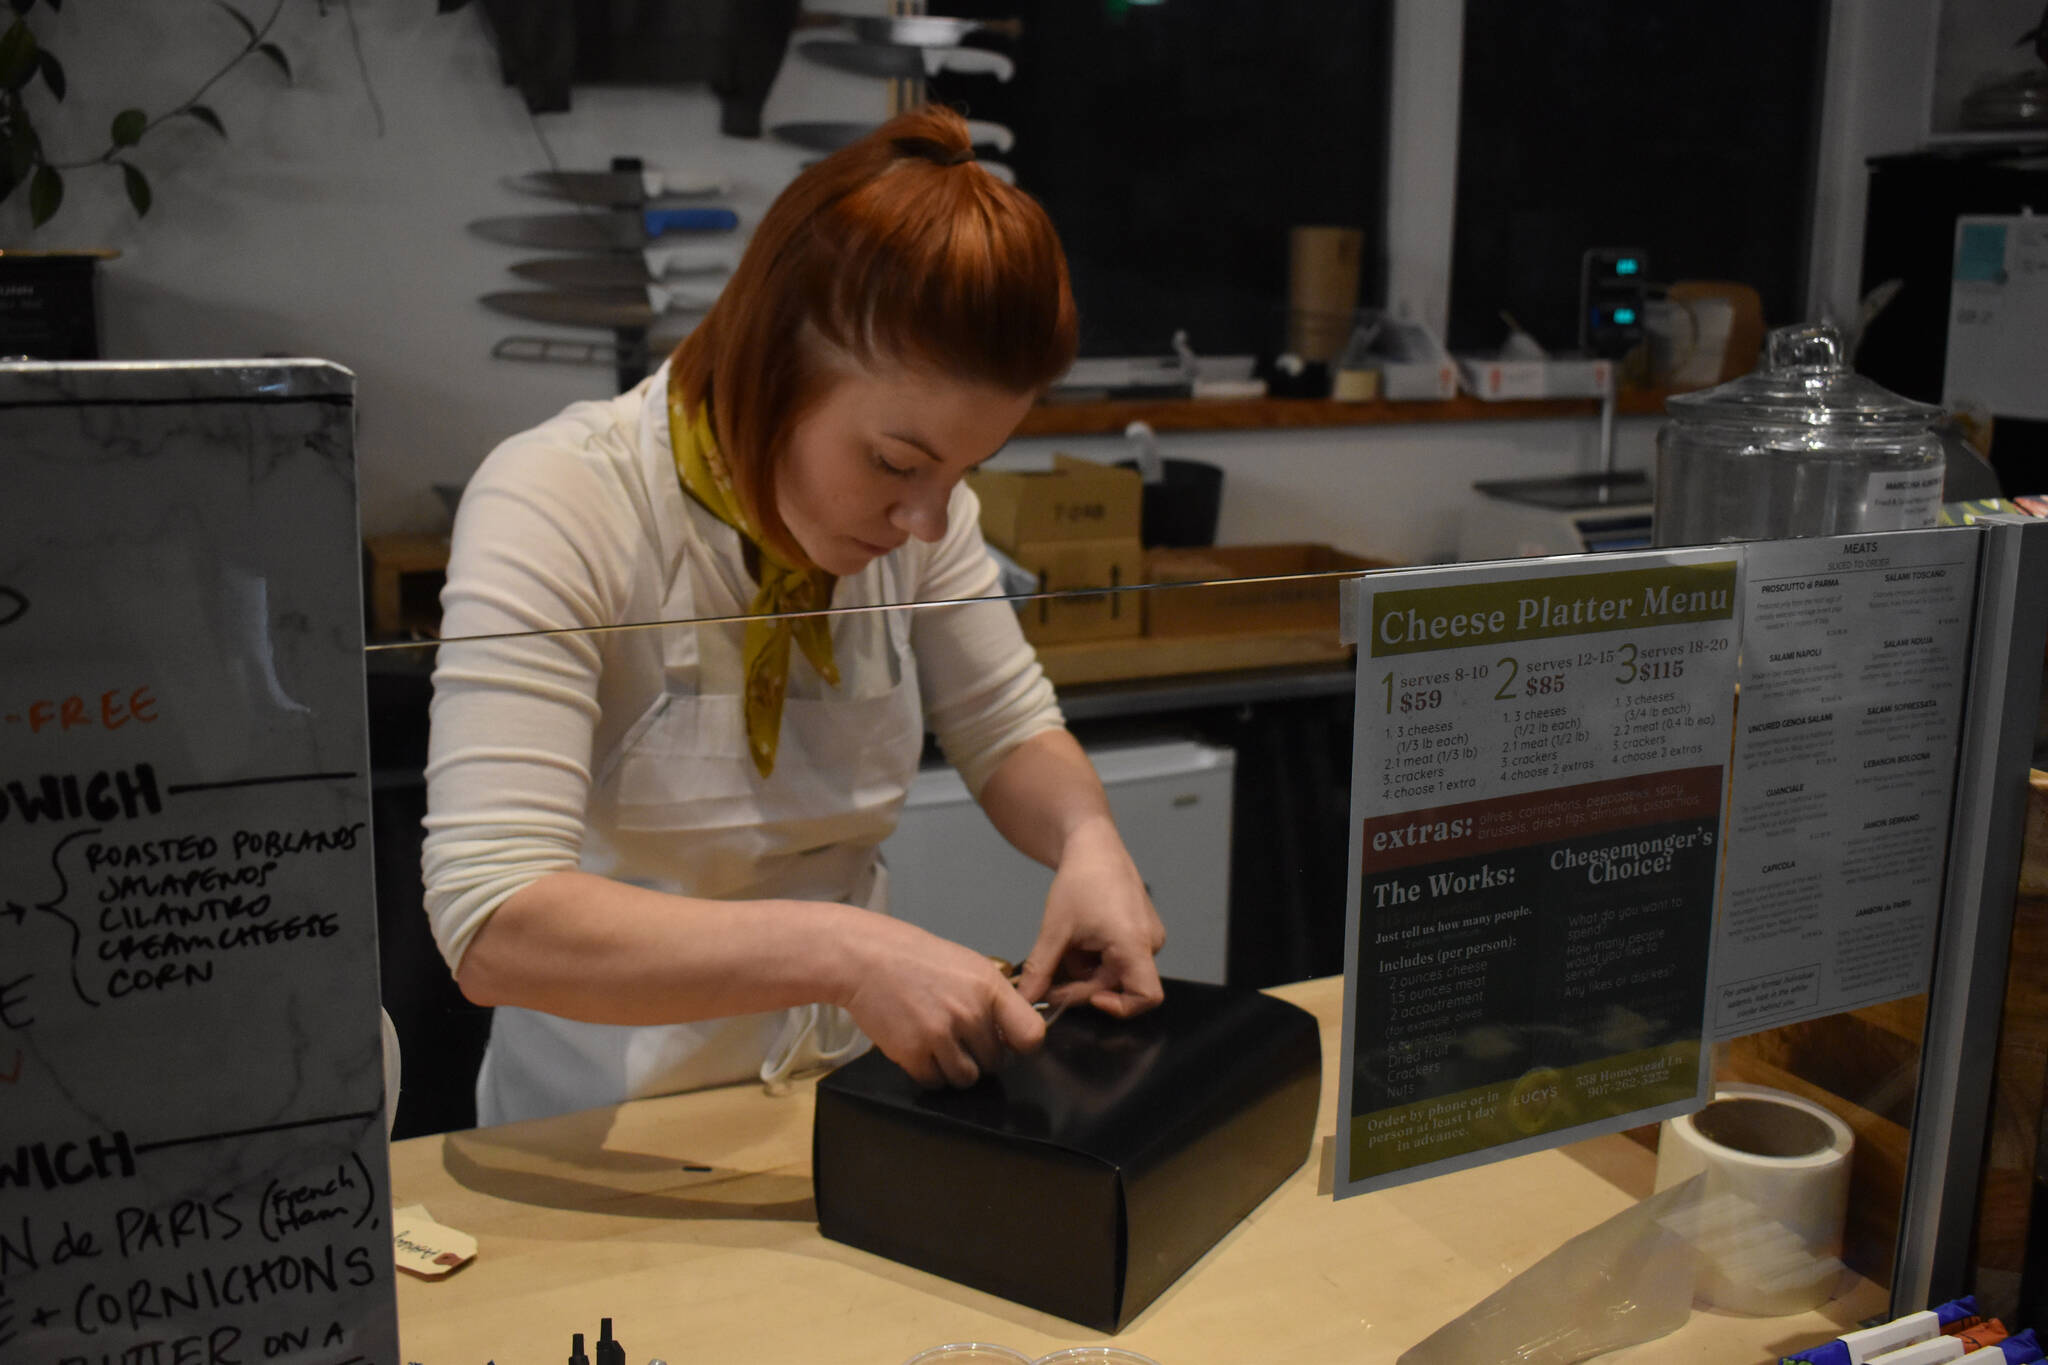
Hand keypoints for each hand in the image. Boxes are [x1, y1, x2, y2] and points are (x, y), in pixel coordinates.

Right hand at [837, 909, 1044, 1087]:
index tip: (1010, 1045)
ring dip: (956, 1069)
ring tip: (940, 1046)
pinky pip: (935, 1082)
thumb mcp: (967, 965)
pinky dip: (929, 1073)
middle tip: (960, 1039)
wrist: (865, 959)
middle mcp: (969, 1013)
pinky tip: (921, 1050)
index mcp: (988, 987)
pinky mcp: (913, 1053)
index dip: (1022, 1046)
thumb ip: (993, 998)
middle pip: (996, 1063)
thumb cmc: (914, 959)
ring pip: (967, 1078)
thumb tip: (1012, 1033)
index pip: (1031, 1035)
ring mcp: (941, 1035)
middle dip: (981, 1056)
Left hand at [1014, 817, 1165, 1018]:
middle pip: (1119, 987)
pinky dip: (1094, 958)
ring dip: (1086, 969)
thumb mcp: (1055, 930)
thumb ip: (1040, 970)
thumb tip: (1025, 1001)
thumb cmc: (1080, 879)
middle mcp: (1150, 943)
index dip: (1120, 1008)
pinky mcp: (1141, 932)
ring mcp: (1148, 938)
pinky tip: (1078, 940)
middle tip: (1051, 980)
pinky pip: (1118, 960)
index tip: (1090, 998)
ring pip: (1115, 974)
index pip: (1147, 997)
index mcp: (1135, 943)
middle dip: (1082, 984)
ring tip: (1067, 944)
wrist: (1092, 844)